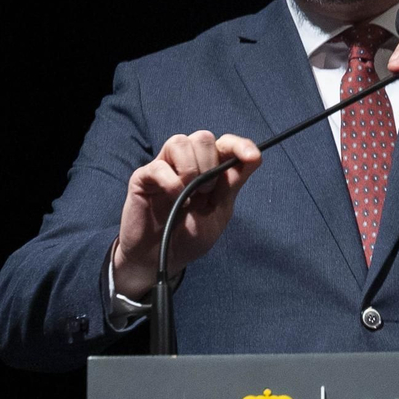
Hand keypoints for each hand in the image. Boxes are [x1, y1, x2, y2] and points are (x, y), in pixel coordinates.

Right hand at [113, 131, 261, 298]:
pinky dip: (171, 182)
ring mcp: (163, 167)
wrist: (161, 260)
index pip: (225, 143)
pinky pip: (158, 166)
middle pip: (203, 137)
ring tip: (190, 195)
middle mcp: (185, 162)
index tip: (252, 157)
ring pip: (179, 141)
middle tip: (208, 192)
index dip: (239, 145)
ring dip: (191, 168)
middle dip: (210, 163)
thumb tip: (255, 157)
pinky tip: (175, 200)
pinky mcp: (143, 177)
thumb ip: (232, 184)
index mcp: (207, 168)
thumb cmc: (190, 236)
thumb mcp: (219, 212)